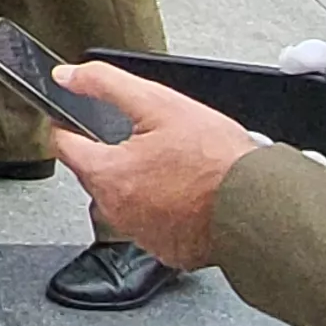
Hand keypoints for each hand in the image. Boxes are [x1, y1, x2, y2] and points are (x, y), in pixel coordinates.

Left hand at [52, 62, 262, 270]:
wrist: (260, 205)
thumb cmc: (217, 160)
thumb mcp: (158, 103)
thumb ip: (105, 84)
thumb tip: (67, 77)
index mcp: (107, 174)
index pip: (65, 145)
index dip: (70, 124)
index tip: (79, 118)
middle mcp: (116, 210)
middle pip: (96, 171)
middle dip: (115, 153)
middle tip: (153, 140)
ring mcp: (141, 233)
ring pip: (125, 197)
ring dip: (140, 181)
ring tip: (176, 165)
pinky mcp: (166, 248)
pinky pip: (152, 221)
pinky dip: (163, 207)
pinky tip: (187, 192)